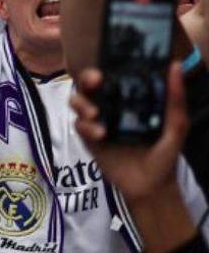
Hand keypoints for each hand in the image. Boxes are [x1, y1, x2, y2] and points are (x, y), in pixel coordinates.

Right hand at [72, 64, 186, 201]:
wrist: (150, 187)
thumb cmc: (164, 155)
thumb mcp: (176, 127)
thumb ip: (175, 99)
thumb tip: (175, 66)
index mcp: (129, 101)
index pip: (111, 78)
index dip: (105, 70)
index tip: (105, 71)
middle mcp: (110, 107)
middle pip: (88, 86)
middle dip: (86, 81)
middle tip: (95, 83)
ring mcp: (97, 122)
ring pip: (77, 102)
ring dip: (82, 104)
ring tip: (95, 114)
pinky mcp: (88, 138)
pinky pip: (78, 125)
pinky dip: (86, 126)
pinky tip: (100, 134)